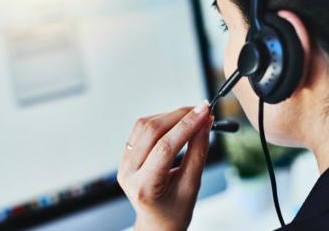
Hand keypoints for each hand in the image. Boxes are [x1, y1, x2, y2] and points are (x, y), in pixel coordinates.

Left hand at [117, 101, 212, 230]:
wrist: (157, 222)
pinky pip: (141, 129)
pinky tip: (176, 123)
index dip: (187, 126)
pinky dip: (160, 121)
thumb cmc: (175, 210)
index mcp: (143, 187)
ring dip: (170, 116)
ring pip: (144, 126)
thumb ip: (198, 153)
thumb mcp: (192, 186)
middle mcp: (128, 172)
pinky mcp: (125, 155)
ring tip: (192, 116)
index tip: (205, 111)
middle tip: (203, 110)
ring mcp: (123, 163)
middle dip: (179, 116)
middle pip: (152, 131)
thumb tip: (205, 123)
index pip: (165, 148)